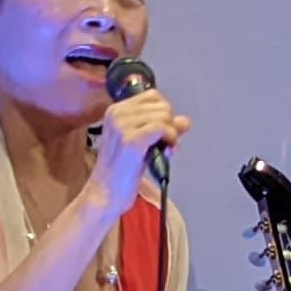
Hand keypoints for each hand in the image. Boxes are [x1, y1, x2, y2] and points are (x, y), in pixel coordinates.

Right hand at [92, 83, 187, 210]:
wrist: (105, 194)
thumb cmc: (121, 172)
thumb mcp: (144, 144)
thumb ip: (163, 129)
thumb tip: (184, 121)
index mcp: (116, 110)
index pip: (153, 96)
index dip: (164, 114)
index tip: (162, 133)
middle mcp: (117, 113)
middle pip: (162, 105)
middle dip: (169, 125)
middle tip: (164, 145)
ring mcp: (122, 126)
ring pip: (164, 115)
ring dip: (171, 134)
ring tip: (162, 151)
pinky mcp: (131, 140)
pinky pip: (162, 128)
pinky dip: (170, 139)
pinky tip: (165, 153)